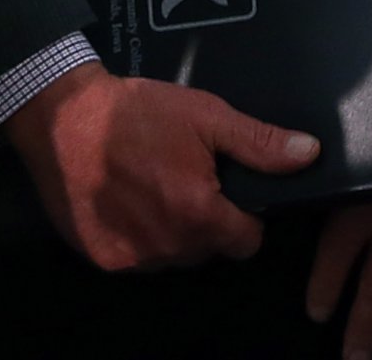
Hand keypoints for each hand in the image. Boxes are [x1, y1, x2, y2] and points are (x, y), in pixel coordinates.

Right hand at [3, 61, 317, 270]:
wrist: (63, 118)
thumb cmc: (135, 113)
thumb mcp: (206, 116)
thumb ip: (259, 143)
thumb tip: (308, 154)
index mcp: (198, 214)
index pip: (247, 242)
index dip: (245, 217)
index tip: (229, 191)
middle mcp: (167, 246)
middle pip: (209, 249)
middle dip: (207, 220)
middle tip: (187, 177)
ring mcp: (131, 257)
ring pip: (173, 255)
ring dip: (172, 230)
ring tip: (155, 184)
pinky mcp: (101, 258)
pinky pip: (137, 257)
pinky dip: (137, 235)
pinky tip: (127, 199)